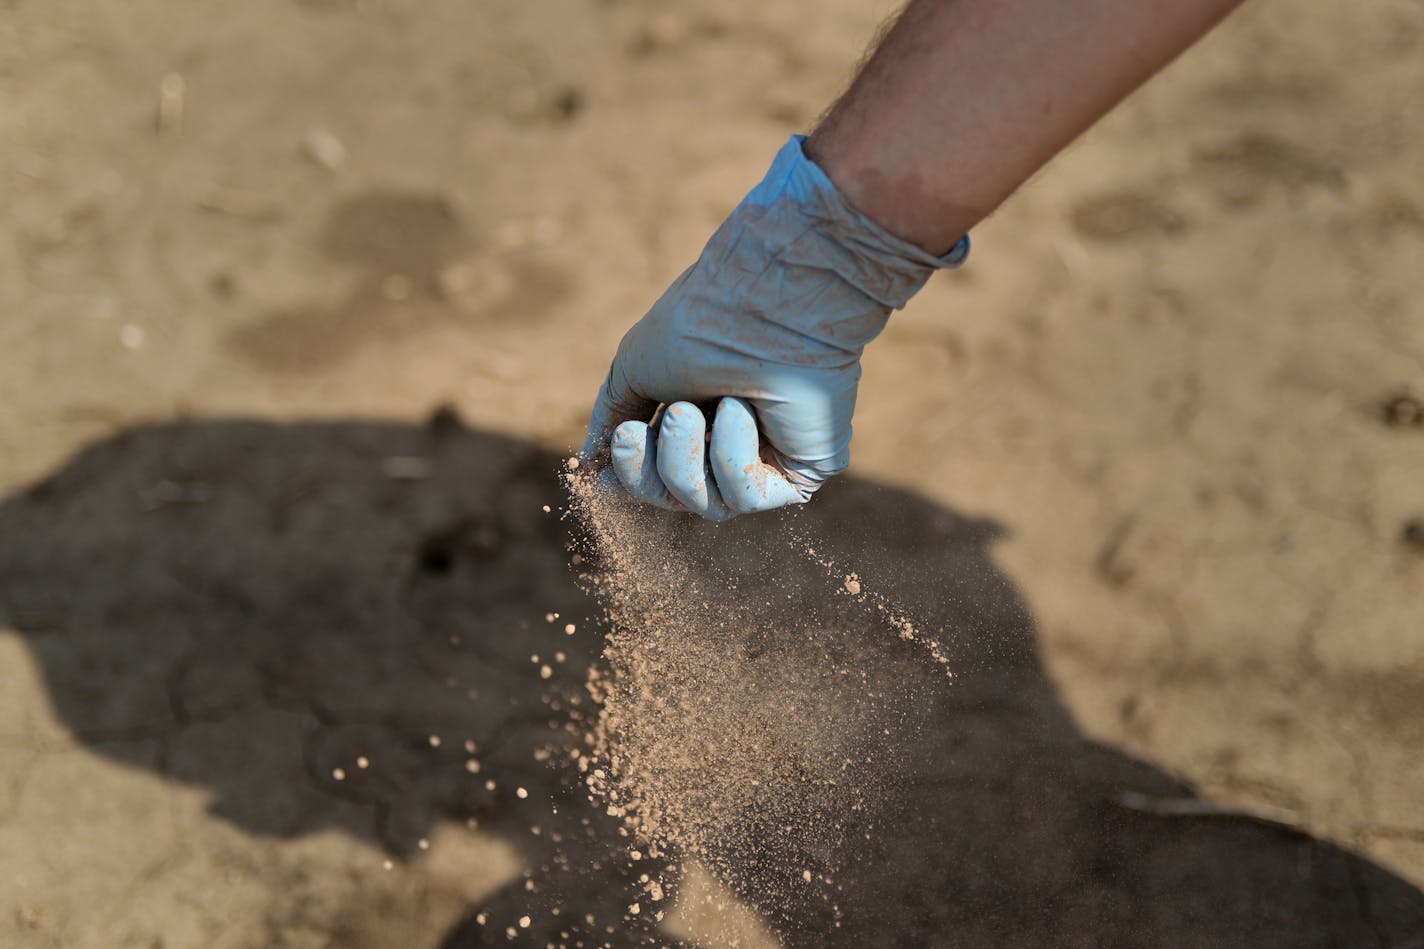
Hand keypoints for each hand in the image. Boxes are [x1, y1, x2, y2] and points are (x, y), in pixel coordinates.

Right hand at [579, 136, 966, 520]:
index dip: (630, 476)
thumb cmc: (698, 324)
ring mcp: (773, 459)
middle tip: (639, 429)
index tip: (606, 466)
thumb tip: (589, 465)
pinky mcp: (803, 472)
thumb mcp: (637, 366)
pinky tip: (740, 408)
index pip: (658, 474)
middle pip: (678, 496)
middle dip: (649, 471)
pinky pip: (748, 496)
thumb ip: (615, 415)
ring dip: (684, 459)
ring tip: (688, 409)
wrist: (758, 306)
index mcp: (701, 415)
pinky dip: (732, 456)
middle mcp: (738, 440)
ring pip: (710, 504)